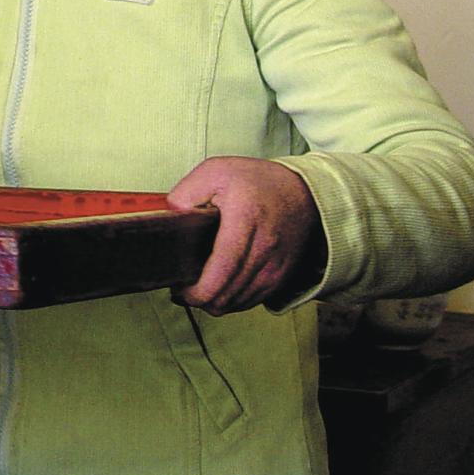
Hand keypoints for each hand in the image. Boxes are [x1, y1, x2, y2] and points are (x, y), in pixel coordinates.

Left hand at [166, 156, 322, 314]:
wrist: (303, 192)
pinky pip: (252, 301)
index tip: (180, 289)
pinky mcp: (281, 277)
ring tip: (198, 287)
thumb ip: (186, 191)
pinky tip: (220, 288)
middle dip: (199, 299)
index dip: (198, 290)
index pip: (222, 270)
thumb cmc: (259, 182)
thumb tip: (170, 214)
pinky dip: (233, 300)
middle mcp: (264, 249)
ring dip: (215, 302)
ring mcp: (275, 267)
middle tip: (182, 289)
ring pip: (238, 303)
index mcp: (244, 221)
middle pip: (227, 294)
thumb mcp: (215, 171)